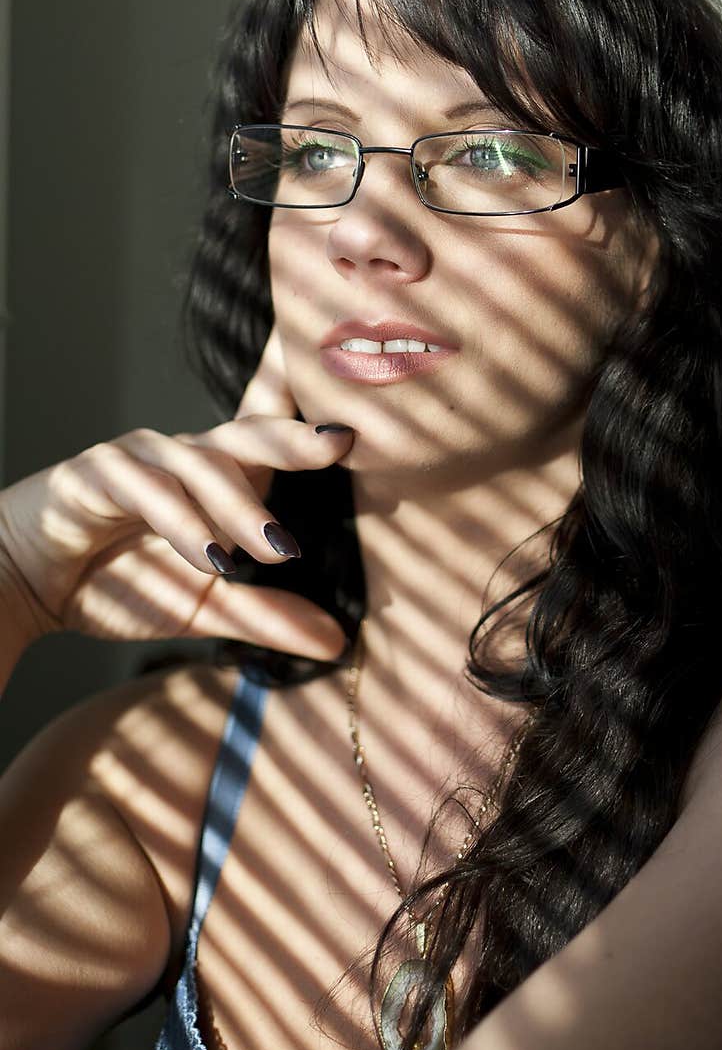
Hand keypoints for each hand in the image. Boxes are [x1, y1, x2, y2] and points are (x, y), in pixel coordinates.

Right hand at [0, 328, 353, 659]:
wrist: (26, 590)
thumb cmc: (118, 582)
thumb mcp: (206, 606)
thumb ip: (268, 617)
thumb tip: (338, 642)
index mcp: (218, 475)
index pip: (268, 435)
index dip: (309, 412)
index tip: (360, 407)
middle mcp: (184, 455)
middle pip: (247, 433)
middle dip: (294, 435)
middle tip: (340, 443)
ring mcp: (139, 457)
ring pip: (199, 464)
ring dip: (238, 506)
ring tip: (272, 549)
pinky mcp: (95, 472)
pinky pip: (145, 489)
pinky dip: (180, 521)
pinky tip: (208, 556)